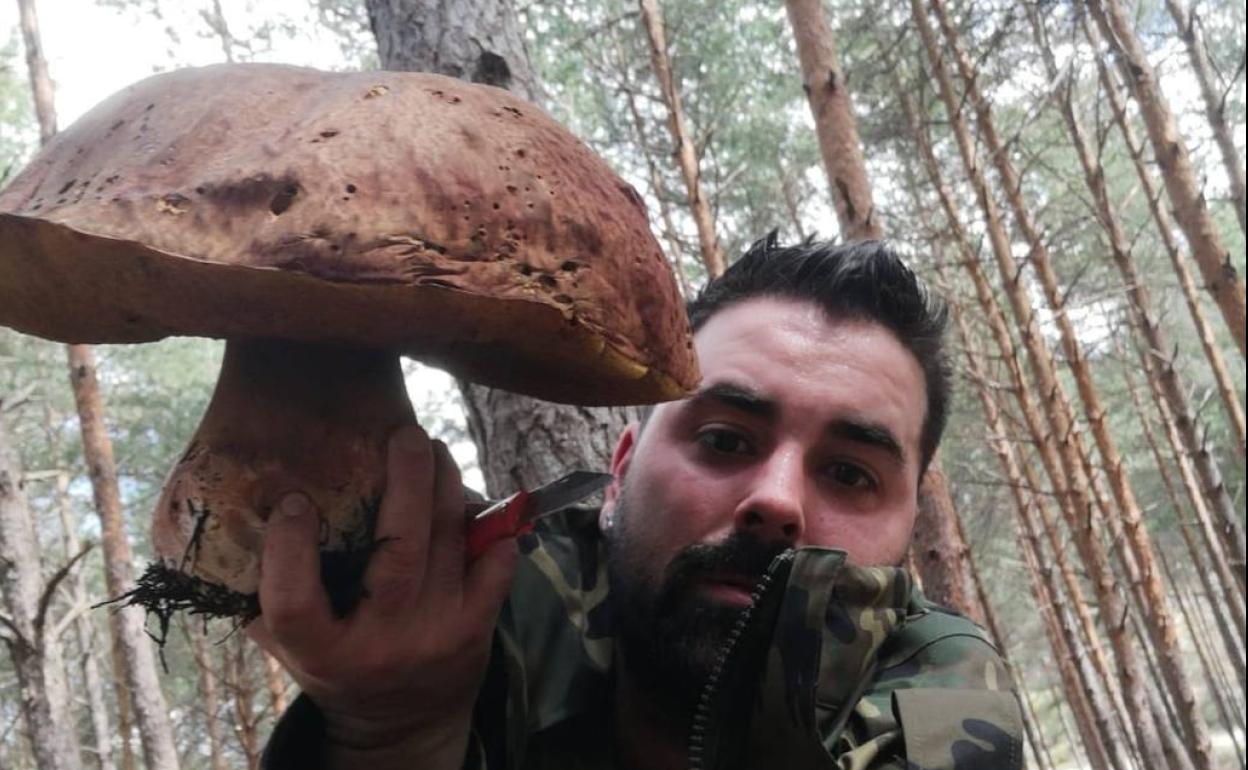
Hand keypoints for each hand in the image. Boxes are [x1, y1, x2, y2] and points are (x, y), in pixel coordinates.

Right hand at [247, 425, 517, 769]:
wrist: (402, 723)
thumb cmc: (337, 665)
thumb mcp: (291, 645)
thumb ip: (264, 591)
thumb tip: (235, 508)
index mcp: (323, 653)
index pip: (295, 602)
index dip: (288, 548)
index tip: (293, 499)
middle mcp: (383, 644)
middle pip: (398, 551)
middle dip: (407, 481)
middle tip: (403, 433)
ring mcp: (437, 634)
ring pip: (449, 542)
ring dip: (446, 485)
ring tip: (432, 449)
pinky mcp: (477, 628)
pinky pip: (495, 562)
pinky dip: (489, 523)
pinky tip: (471, 494)